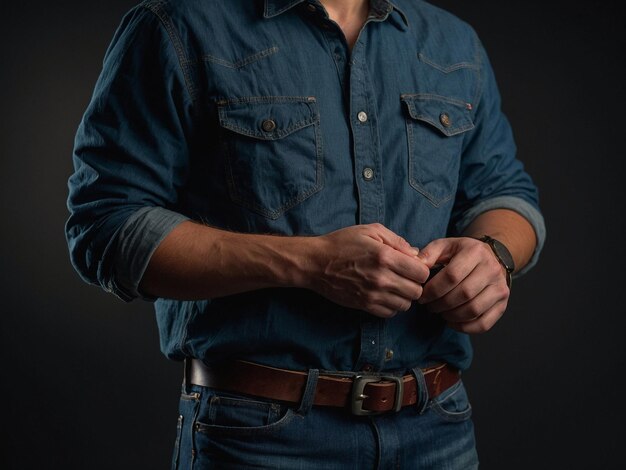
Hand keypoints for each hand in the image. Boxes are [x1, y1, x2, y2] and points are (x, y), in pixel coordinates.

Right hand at [310, 224, 429, 317]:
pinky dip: (392, 306)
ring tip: (394, 286)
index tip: (412, 266)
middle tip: (404, 277)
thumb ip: (396, 240)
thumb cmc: (342, 243)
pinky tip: (385, 295)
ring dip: (403, 296)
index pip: (421, 273)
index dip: (421, 269)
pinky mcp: (364, 305)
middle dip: (414, 284)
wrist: (315, 263)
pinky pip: (390, 313)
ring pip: (405, 305)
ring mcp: (373, 294)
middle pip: (416, 291)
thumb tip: (415, 254)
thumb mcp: (370, 231)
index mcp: (385, 256)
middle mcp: (381, 278)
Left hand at [417, 237, 509, 333]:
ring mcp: (500, 288)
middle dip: (440, 304)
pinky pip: (484, 324)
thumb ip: (428, 254)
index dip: (433, 289)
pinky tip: (451, 322)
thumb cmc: (461, 253)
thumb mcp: (444, 246)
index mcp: (476, 251)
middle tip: (429, 306)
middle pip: (463, 293)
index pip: (452, 275)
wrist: (490, 257)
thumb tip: (418, 267)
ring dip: (451, 316)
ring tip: (440, 312)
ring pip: (473, 310)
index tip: (422, 296)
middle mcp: (492, 269)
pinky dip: (465, 328)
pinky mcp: (503, 304)